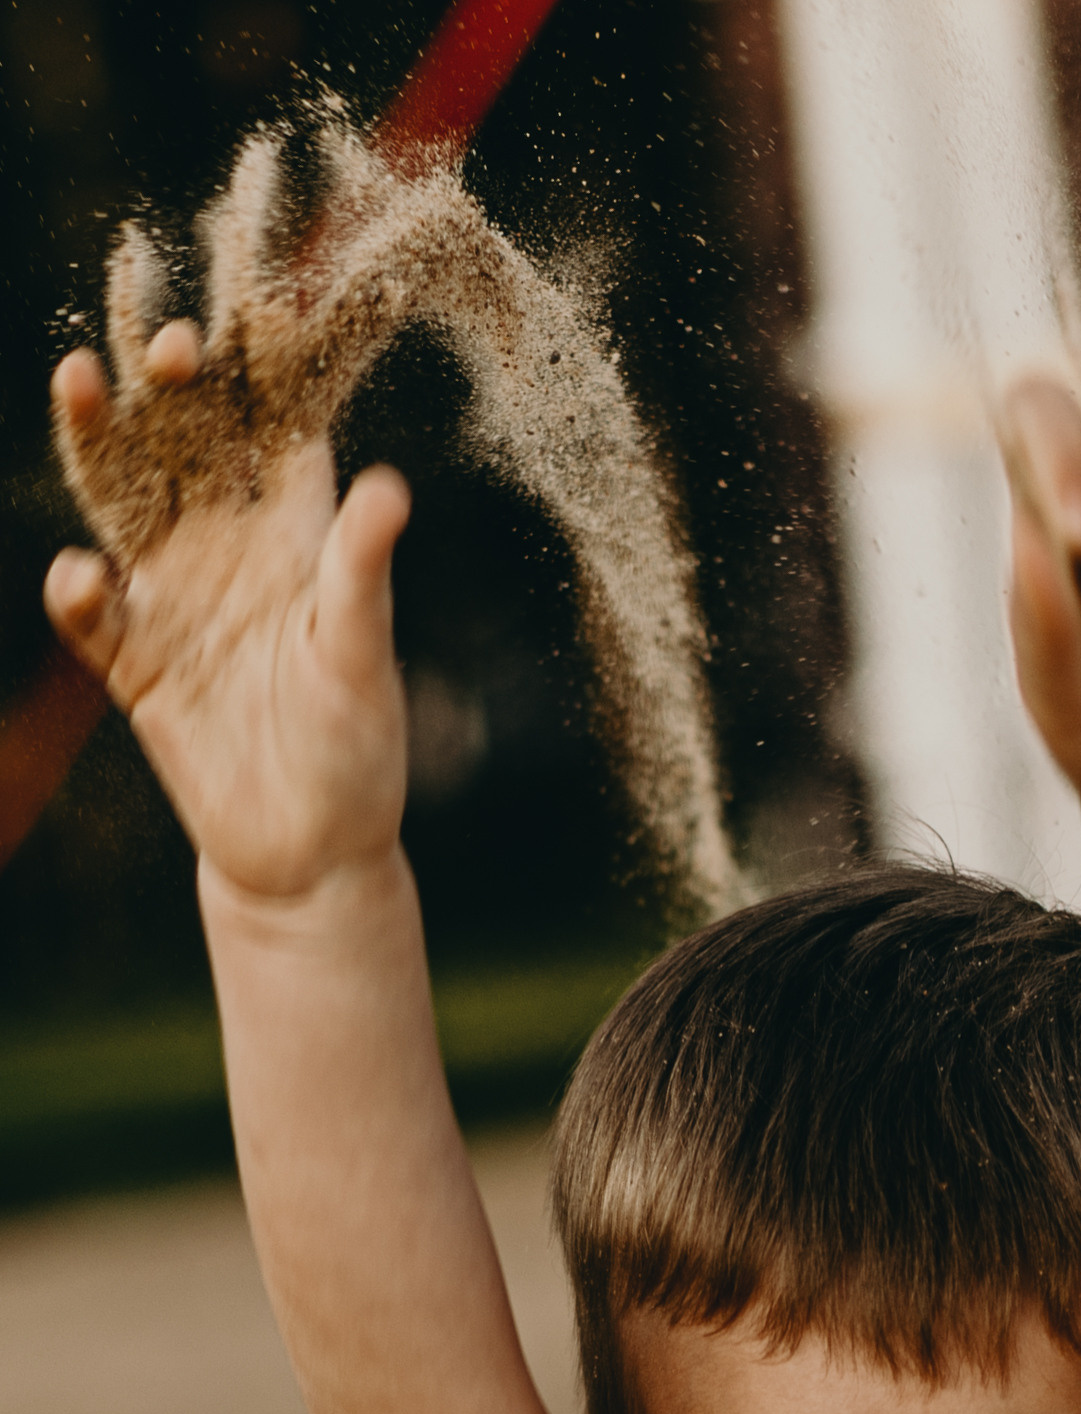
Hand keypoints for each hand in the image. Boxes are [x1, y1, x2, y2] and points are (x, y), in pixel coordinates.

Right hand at [44, 323, 409, 901]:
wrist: (310, 851)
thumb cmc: (359, 748)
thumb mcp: (363, 655)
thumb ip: (361, 571)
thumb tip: (388, 488)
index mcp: (298, 532)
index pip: (274, 422)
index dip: (262, 356)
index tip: (253, 283)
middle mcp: (229, 545)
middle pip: (184, 436)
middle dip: (166, 378)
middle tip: (158, 334)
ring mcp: (175, 594)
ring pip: (123, 493)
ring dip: (99, 440)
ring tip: (80, 380)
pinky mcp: (135, 655)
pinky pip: (93, 608)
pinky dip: (82, 591)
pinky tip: (87, 580)